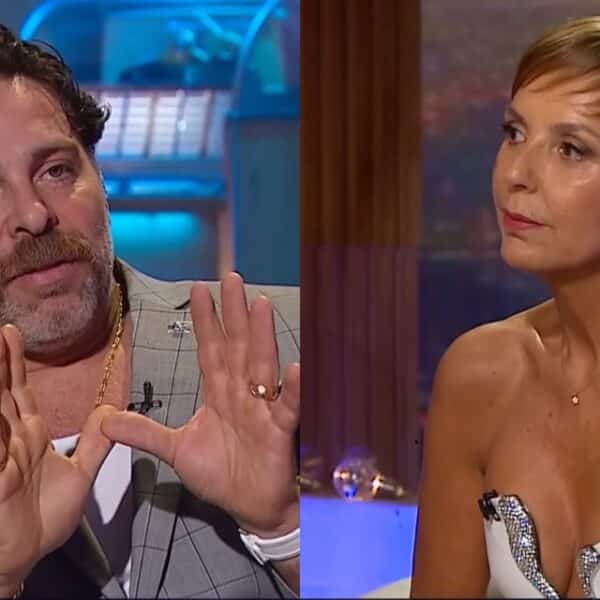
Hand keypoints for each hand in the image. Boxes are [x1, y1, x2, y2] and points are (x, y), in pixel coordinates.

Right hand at [0, 325, 114, 590]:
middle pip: (1, 394)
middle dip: (0, 363)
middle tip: (1, 330)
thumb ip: (95, 442)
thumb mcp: (80, 474)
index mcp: (27, 436)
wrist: (26, 557)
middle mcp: (8, 440)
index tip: (11, 333)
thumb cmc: (43, 519)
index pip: (18, 391)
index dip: (12, 363)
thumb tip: (110, 409)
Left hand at [102, 273, 299, 535]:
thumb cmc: (221, 474)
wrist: (250, 507)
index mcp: (219, 391)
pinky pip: (288, 407)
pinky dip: (292, 389)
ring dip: (260, 337)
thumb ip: (145, 433)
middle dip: (233, 313)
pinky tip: (295, 368)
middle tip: (231, 278)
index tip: (199, 289)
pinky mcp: (280, 430)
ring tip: (259, 305)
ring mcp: (263, 408)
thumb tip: (104, 420)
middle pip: (236, 346)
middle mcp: (241, 392)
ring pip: (261, 366)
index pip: (210, 348)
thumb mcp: (177, 451)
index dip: (205, 321)